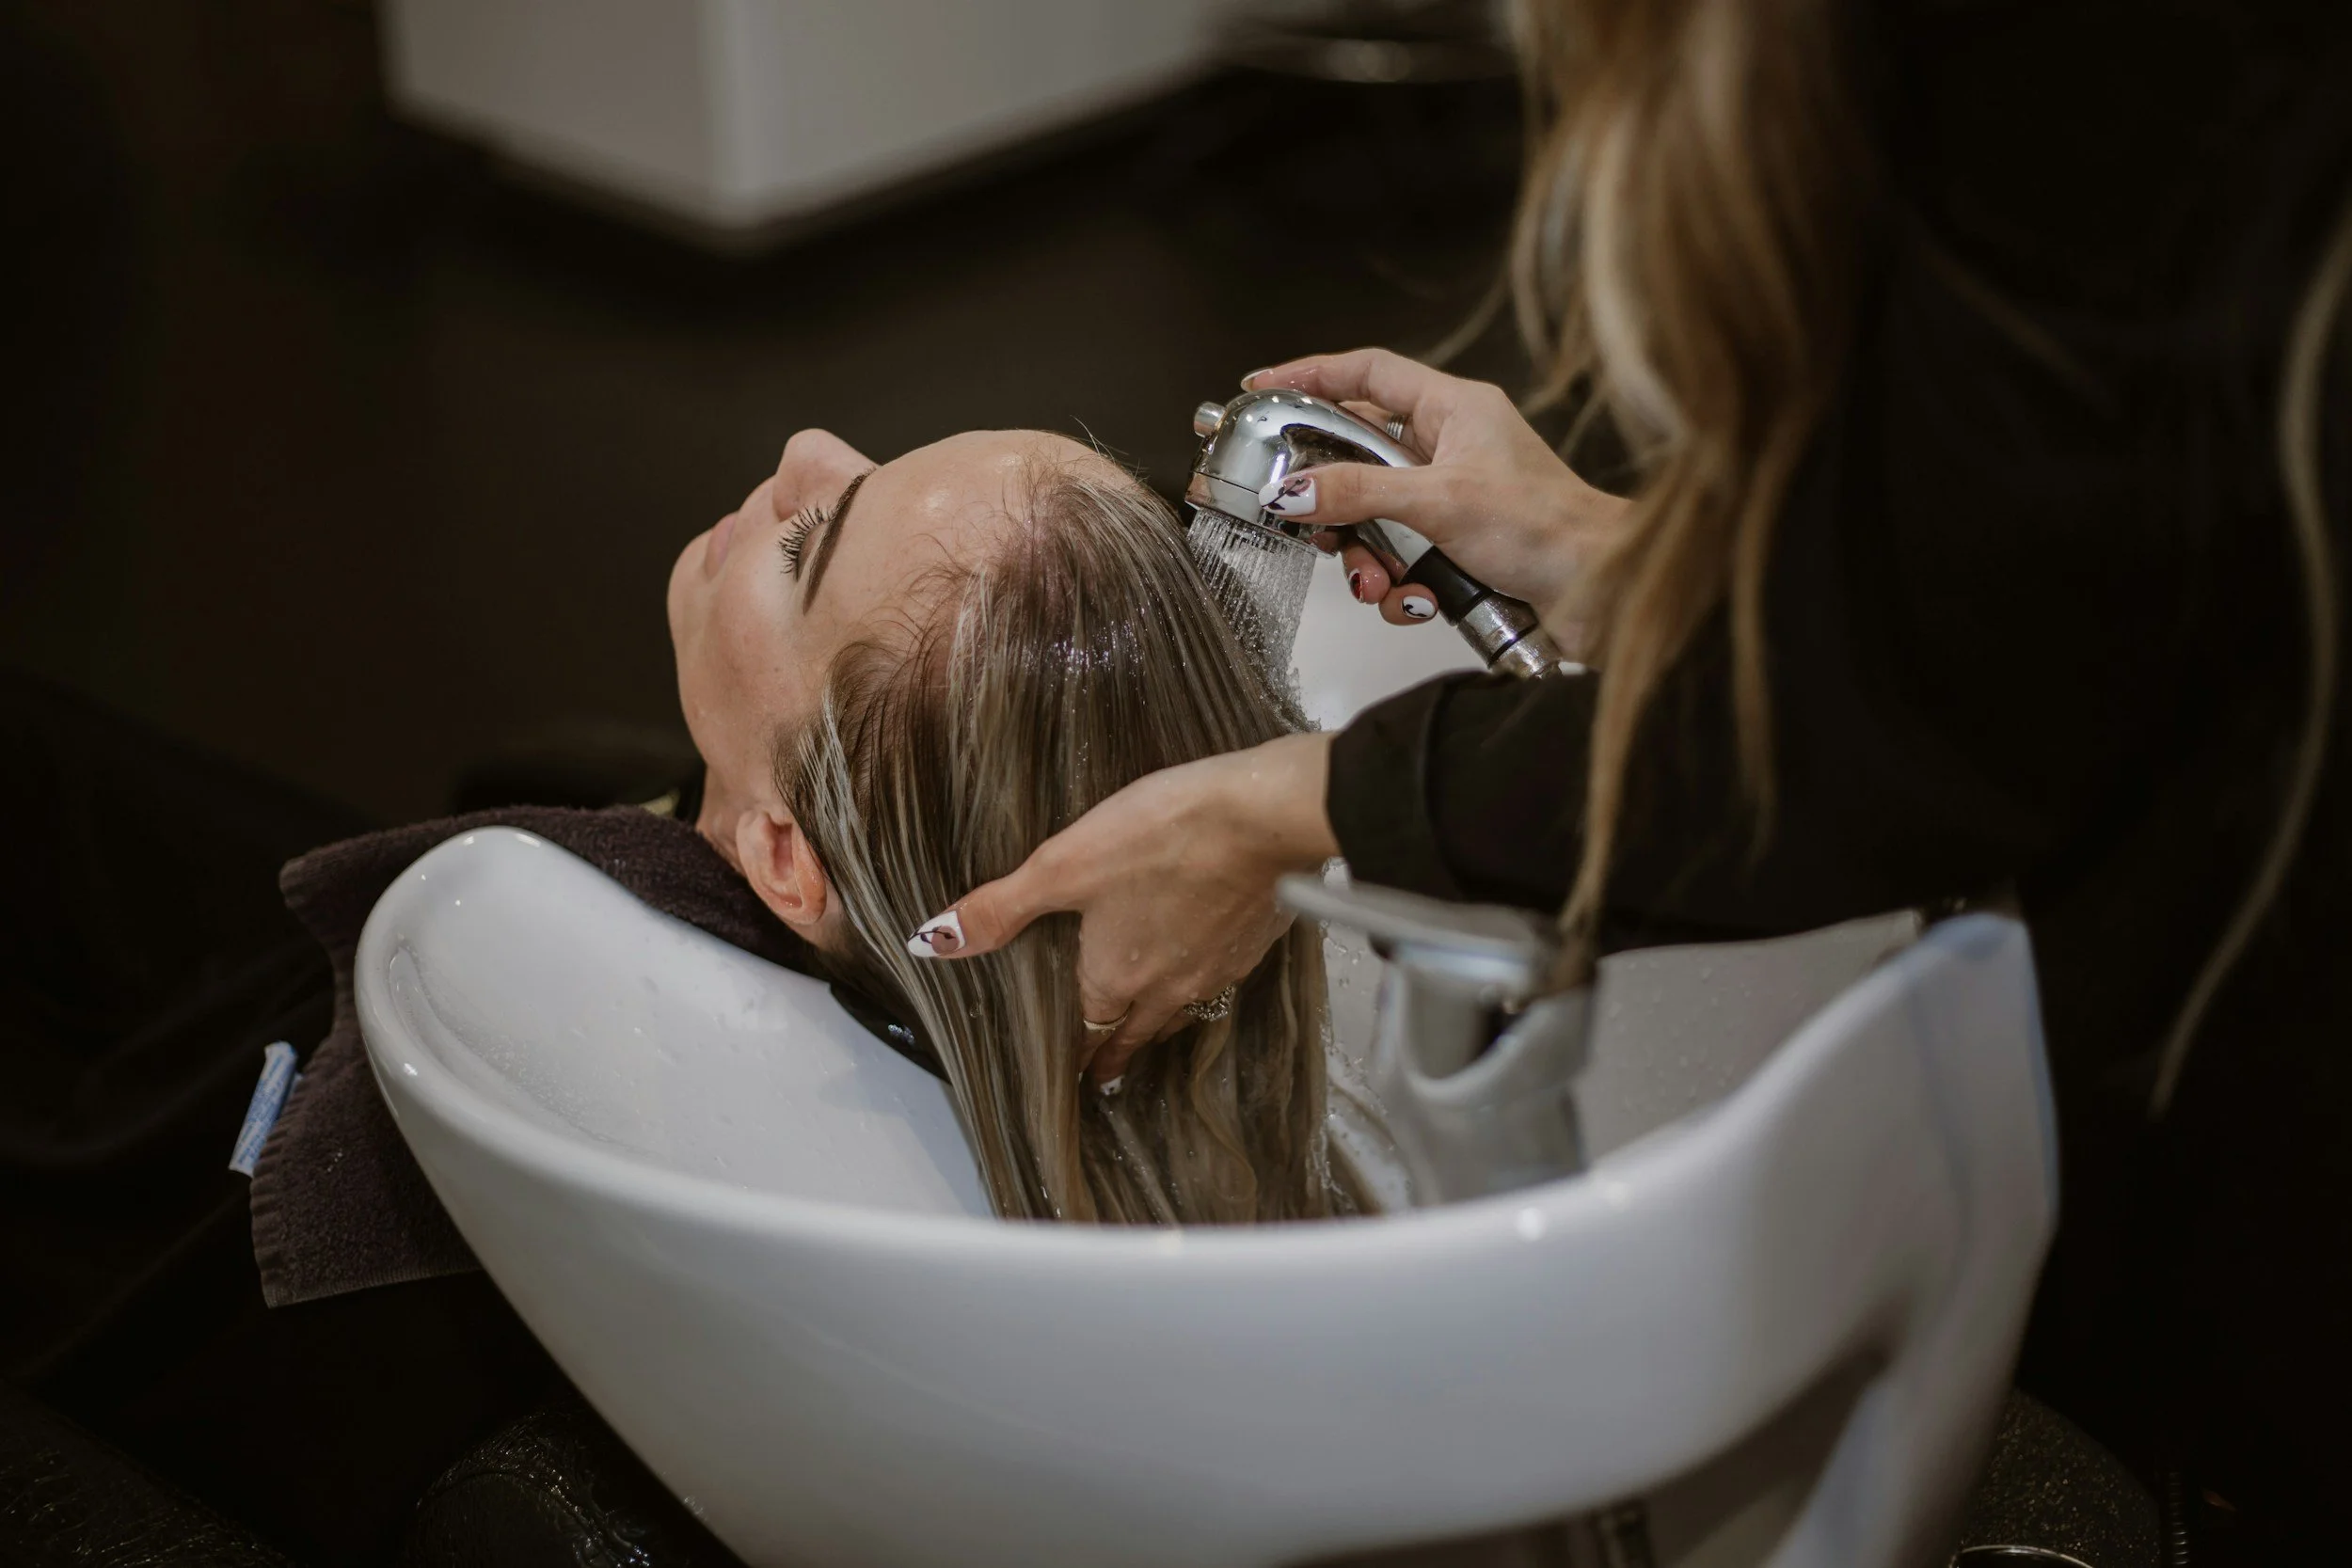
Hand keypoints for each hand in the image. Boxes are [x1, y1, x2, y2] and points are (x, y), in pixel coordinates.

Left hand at [903, 733, 1339, 1081]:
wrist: (1262, 818)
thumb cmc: (1161, 836)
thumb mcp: (1063, 865)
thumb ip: (999, 907)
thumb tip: (931, 943)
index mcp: (1114, 977)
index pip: (1089, 1033)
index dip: (1079, 1058)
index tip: (1076, 1079)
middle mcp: (1167, 987)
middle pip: (1137, 1033)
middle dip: (1117, 1053)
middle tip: (1107, 1073)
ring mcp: (1216, 969)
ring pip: (1181, 1011)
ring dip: (1161, 1024)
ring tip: (1151, 1028)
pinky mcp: (1253, 943)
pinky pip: (1221, 979)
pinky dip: (1204, 981)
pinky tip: (1206, 961)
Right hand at [1246, 349, 1628, 647]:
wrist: (1601, 592)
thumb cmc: (1549, 529)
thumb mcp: (1439, 502)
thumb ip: (1359, 494)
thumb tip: (1292, 491)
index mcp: (1454, 409)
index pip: (1367, 373)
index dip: (1311, 375)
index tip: (1261, 389)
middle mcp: (1452, 447)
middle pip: (1358, 457)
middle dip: (1334, 503)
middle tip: (1309, 523)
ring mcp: (1453, 498)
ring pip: (1374, 519)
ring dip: (1367, 558)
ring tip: (1378, 583)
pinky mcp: (1457, 546)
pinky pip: (1401, 560)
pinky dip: (1399, 587)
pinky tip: (1418, 602)